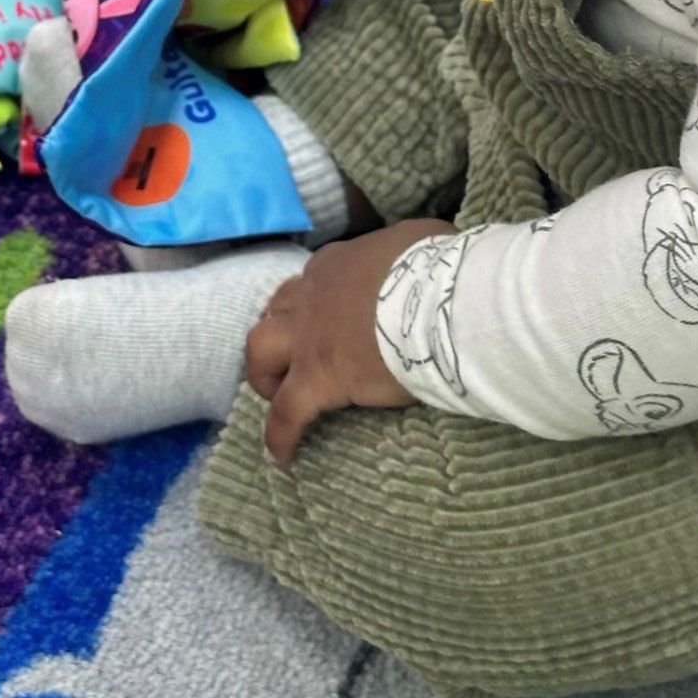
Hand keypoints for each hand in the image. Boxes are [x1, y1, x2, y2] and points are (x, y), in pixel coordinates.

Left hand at [244, 219, 455, 464]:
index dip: (314, 298)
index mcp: (337, 265)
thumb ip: (408, 251)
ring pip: (260, 351)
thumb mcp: (420, 240)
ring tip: (274, 393)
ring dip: (264, 371)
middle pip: (276, 311)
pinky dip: (279, 435)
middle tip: (293, 352)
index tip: (327, 314)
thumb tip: (424, 255)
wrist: (436, 303)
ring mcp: (309, 339)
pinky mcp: (317, 380)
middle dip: (277, 329)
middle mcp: (312, 298)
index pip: (313, 279)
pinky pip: (286, 413)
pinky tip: (280, 456)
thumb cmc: (436, 270)